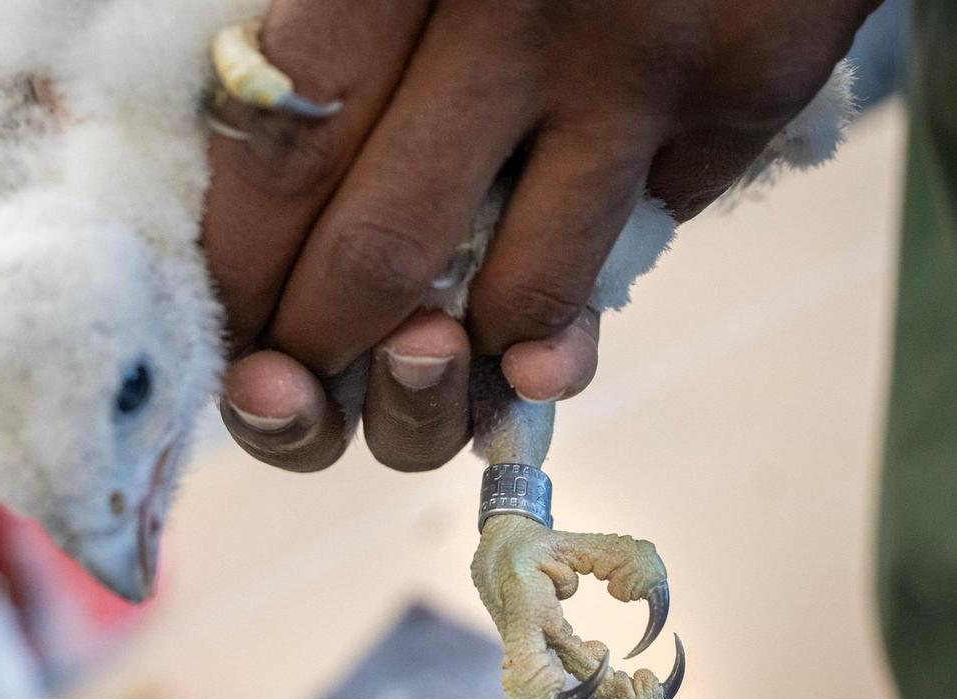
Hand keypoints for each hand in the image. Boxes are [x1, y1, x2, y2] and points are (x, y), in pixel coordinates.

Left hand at [203, 0, 878, 471]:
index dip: (242, 267)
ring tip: (434, 341)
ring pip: (524, 297)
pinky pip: (635, 238)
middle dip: (326, 349)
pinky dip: (584, 265)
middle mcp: (522, 11)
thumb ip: (344, 45)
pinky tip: (569, 227)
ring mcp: (645, 63)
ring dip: (466, 361)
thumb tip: (271, 223)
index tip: (235, 328)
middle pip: (382, 249)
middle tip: (305, 378)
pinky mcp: (747, 94)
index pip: (281, 150)